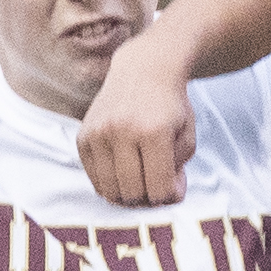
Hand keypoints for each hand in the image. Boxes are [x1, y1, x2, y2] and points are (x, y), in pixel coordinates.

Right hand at [76, 32, 199, 206]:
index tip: (174, 185)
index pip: (159, 189)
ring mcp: (99, 133)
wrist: (144, 71)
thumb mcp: (186, 137)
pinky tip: (123, 170)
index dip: (170, 196)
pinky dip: (110, 183)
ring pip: (110, 191)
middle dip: (148, 197)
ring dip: (127, 194)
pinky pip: (94, 179)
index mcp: (153, 132)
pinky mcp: (84, 137)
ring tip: (140, 179)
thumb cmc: (169, 107)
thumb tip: (164, 199)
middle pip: (133, 194)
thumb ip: (178, 172)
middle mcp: (121, 131)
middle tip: (155, 183)